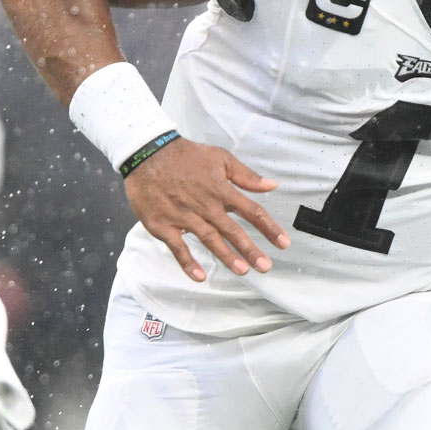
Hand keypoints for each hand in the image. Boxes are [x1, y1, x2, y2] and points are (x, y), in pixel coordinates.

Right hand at [125, 137, 289, 281]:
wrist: (147, 154)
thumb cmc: (185, 155)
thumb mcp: (220, 157)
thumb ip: (246, 175)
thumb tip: (271, 185)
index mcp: (220, 189)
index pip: (251, 211)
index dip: (269, 228)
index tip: (283, 243)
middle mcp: (205, 205)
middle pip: (232, 230)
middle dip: (251, 249)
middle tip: (266, 266)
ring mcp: (183, 216)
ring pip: (209, 239)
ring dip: (226, 256)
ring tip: (242, 270)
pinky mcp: (163, 225)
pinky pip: (177, 247)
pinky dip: (187, 262)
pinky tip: (200, 276)